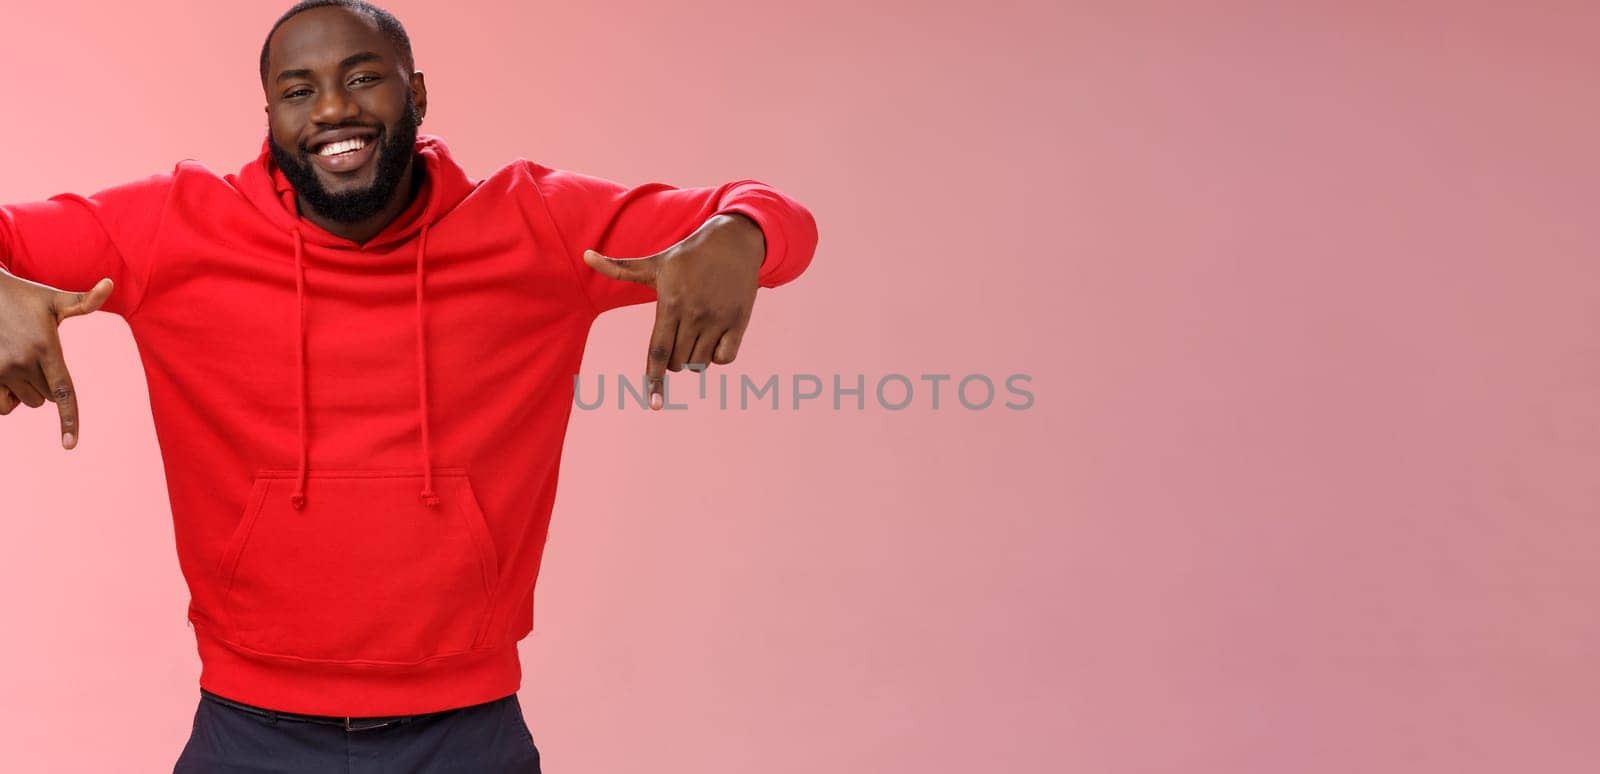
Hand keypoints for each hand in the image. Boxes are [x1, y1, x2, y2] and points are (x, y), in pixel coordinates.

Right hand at [0, 272, 112, 447]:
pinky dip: (7, 400)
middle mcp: (23, 361)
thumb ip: (84, 301)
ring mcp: (1, 370)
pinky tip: (6, 379)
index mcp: (46, 347)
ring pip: (27, 402)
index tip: (70, 445)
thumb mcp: (54, 300)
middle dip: (47, 385)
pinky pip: (2, 407)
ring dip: (28, 392)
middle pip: (46, 398)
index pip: (63, 392)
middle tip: (38, 357)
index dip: (68, 420)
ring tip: (20, 362)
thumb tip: (110, 283)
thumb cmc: (23, 297)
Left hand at [583, 213, 765, 409]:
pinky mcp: (739, 322)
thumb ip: (620, 268)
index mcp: (670, 303)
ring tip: (696, 333)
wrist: (734, 240)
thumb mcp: (655, 263)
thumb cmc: (689, 255)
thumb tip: (585, 255)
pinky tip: (715, 338)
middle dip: (672, 360)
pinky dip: (717, 356)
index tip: (654, 405)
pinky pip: (724, 358)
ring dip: (693, 359)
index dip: (654, 380)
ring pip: (699, 363)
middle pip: (676, 362)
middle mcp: (694, 314)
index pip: (657, 351)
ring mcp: (718, 319)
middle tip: (677, 335)